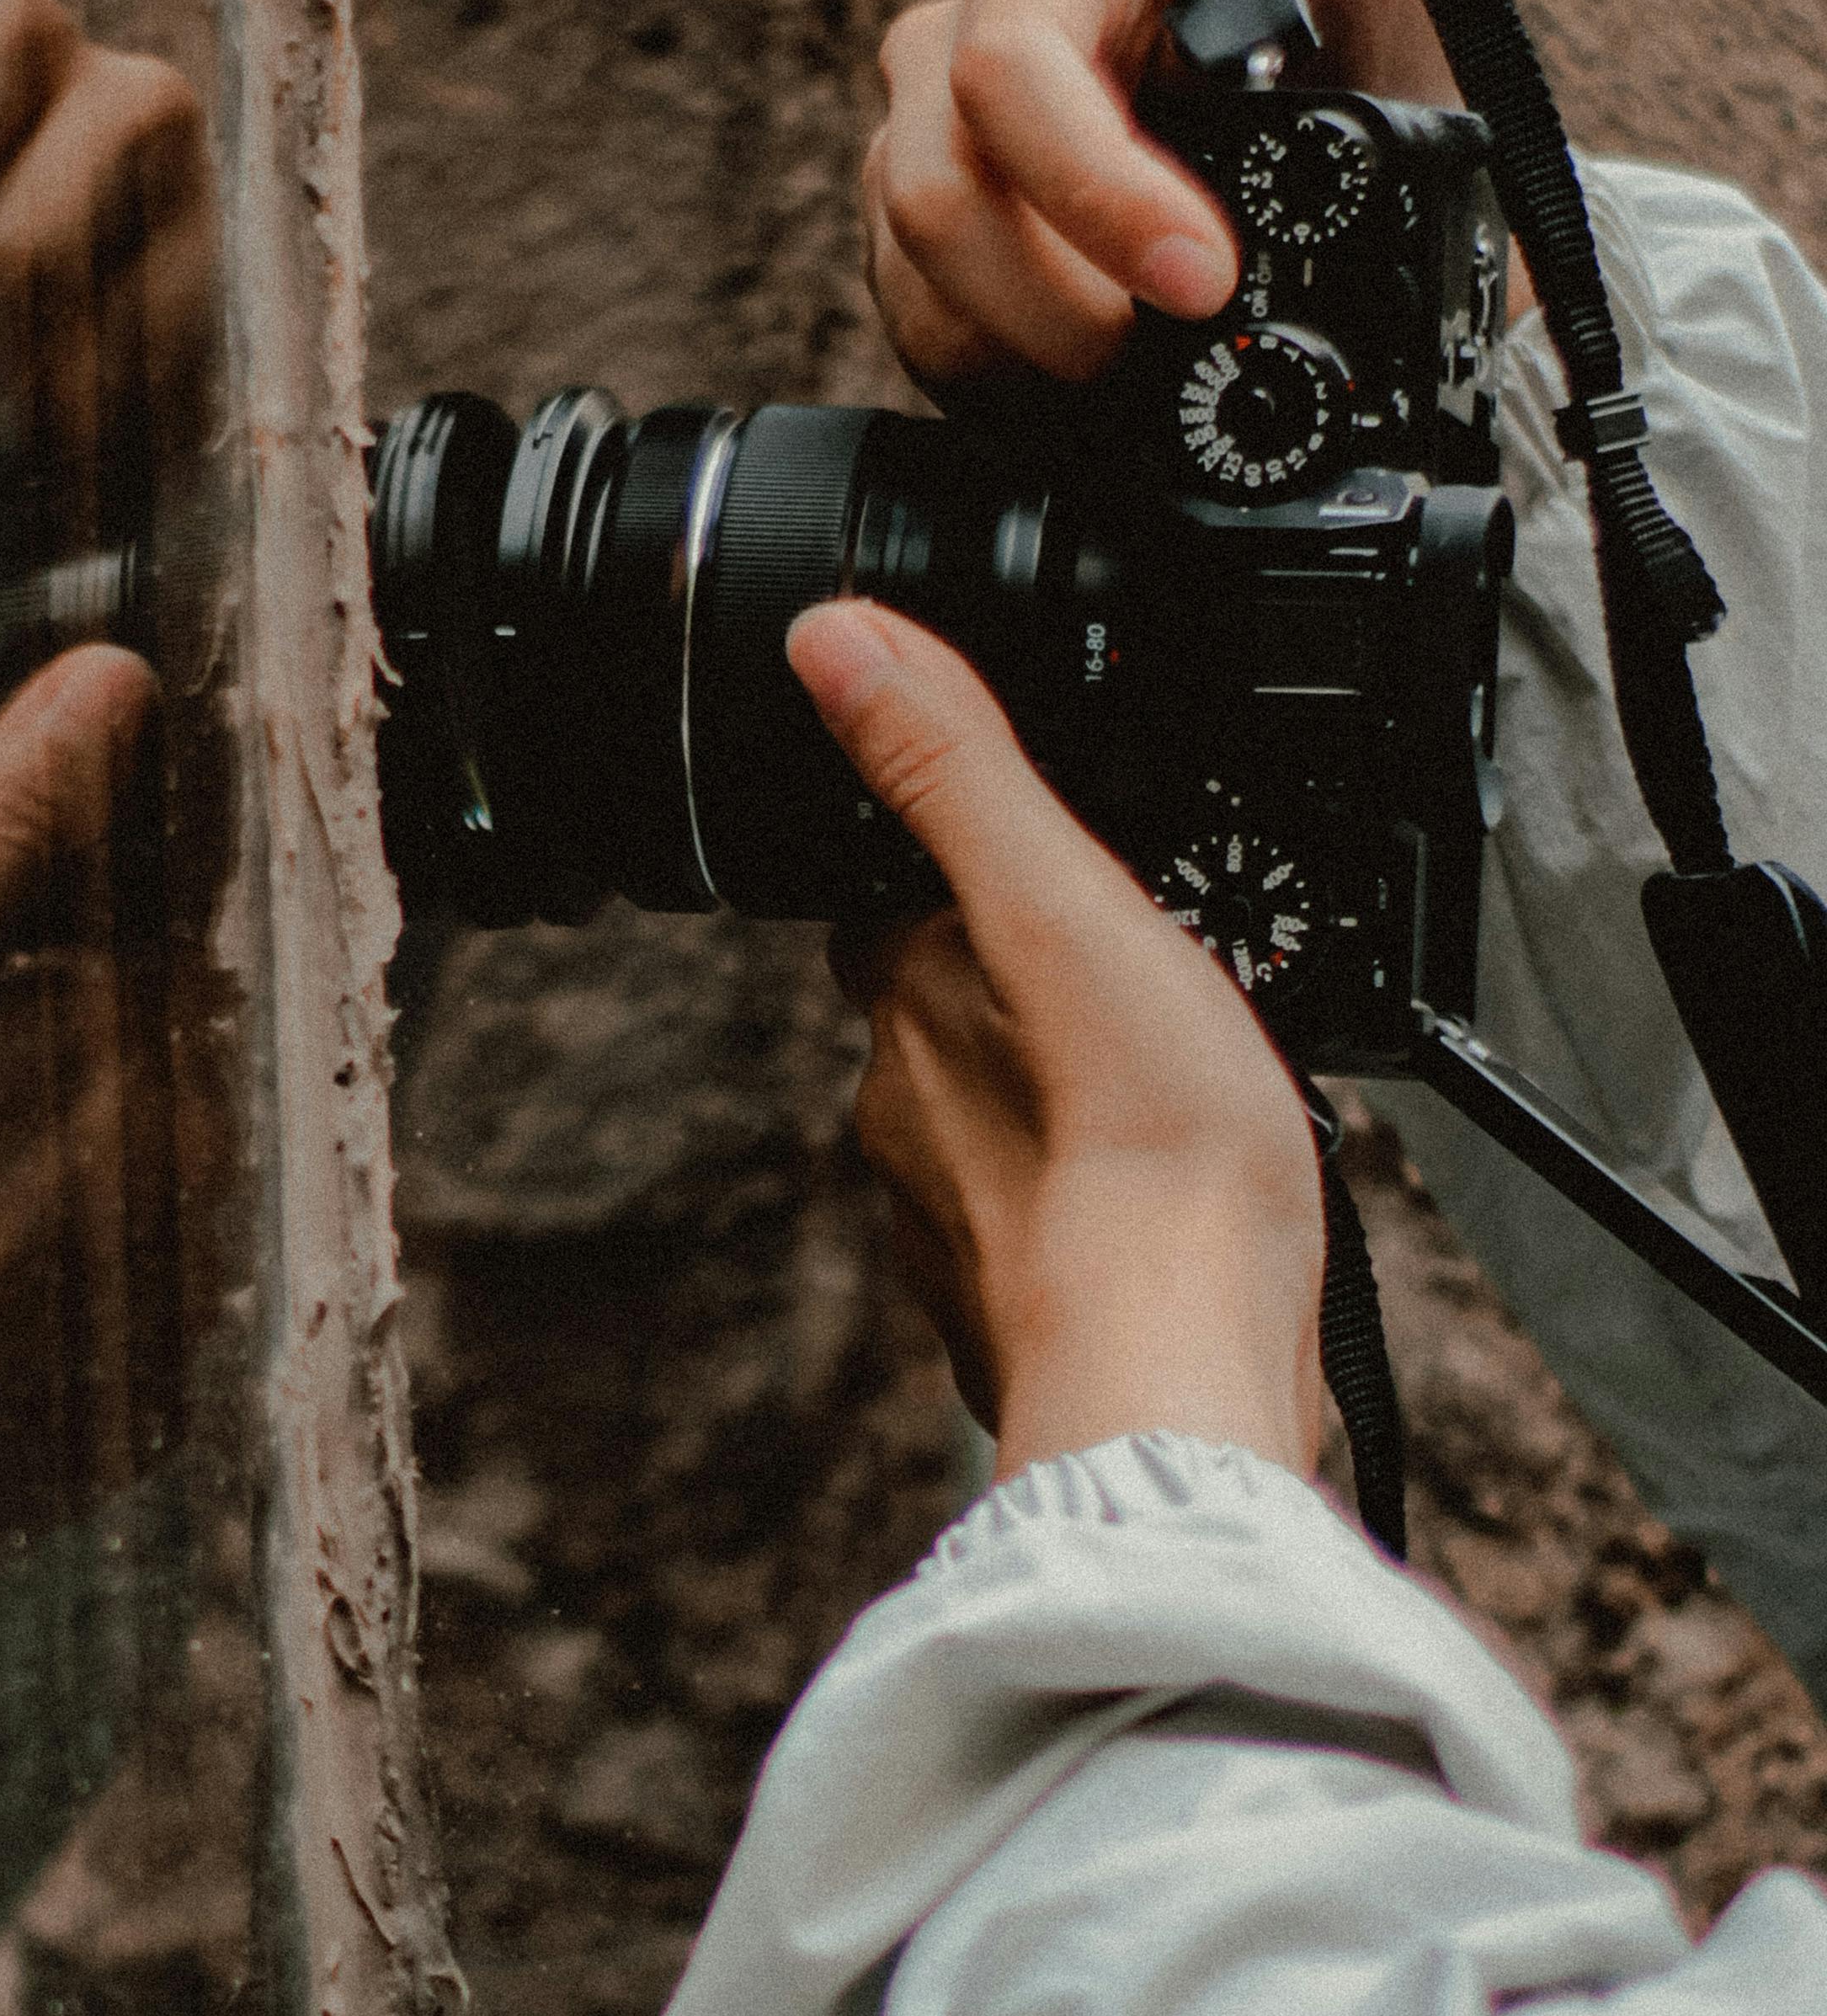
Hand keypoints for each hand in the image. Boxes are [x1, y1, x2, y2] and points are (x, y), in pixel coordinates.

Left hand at [789, 600, 1324, 1483]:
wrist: (1183, 1377)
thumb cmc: (1150, 1156)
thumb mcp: (1070, 905)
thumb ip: (955, 766)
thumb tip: (832, 639)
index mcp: (911, 997)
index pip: (899, 893)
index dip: (973, 863)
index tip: (1046, 856)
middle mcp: (905, 1110)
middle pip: (951, 1006)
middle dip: (1026, 982)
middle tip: (1134, 972)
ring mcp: (953, 1220)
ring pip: (998, 1117)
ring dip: (1063, 1092)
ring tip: (1162, 1082)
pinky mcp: (1018, 1305)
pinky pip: (1051, 1218)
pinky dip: (1097, 1195)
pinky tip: (1165, 1198)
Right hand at [864, 0, 1460, 392]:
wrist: (1376, 228)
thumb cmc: (1358, 44)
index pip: (1005, 72)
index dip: (1100, 184)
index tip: (1205, 273)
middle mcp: (958, 55)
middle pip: (941, 189)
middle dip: (1078, 291)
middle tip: (1197, 328)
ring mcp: (925, 164)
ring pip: (920, 274)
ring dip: (1050, 342)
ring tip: (1157, 347)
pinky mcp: (918, 273)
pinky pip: (915, 339)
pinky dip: (1011, 373)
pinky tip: (1094, 356)